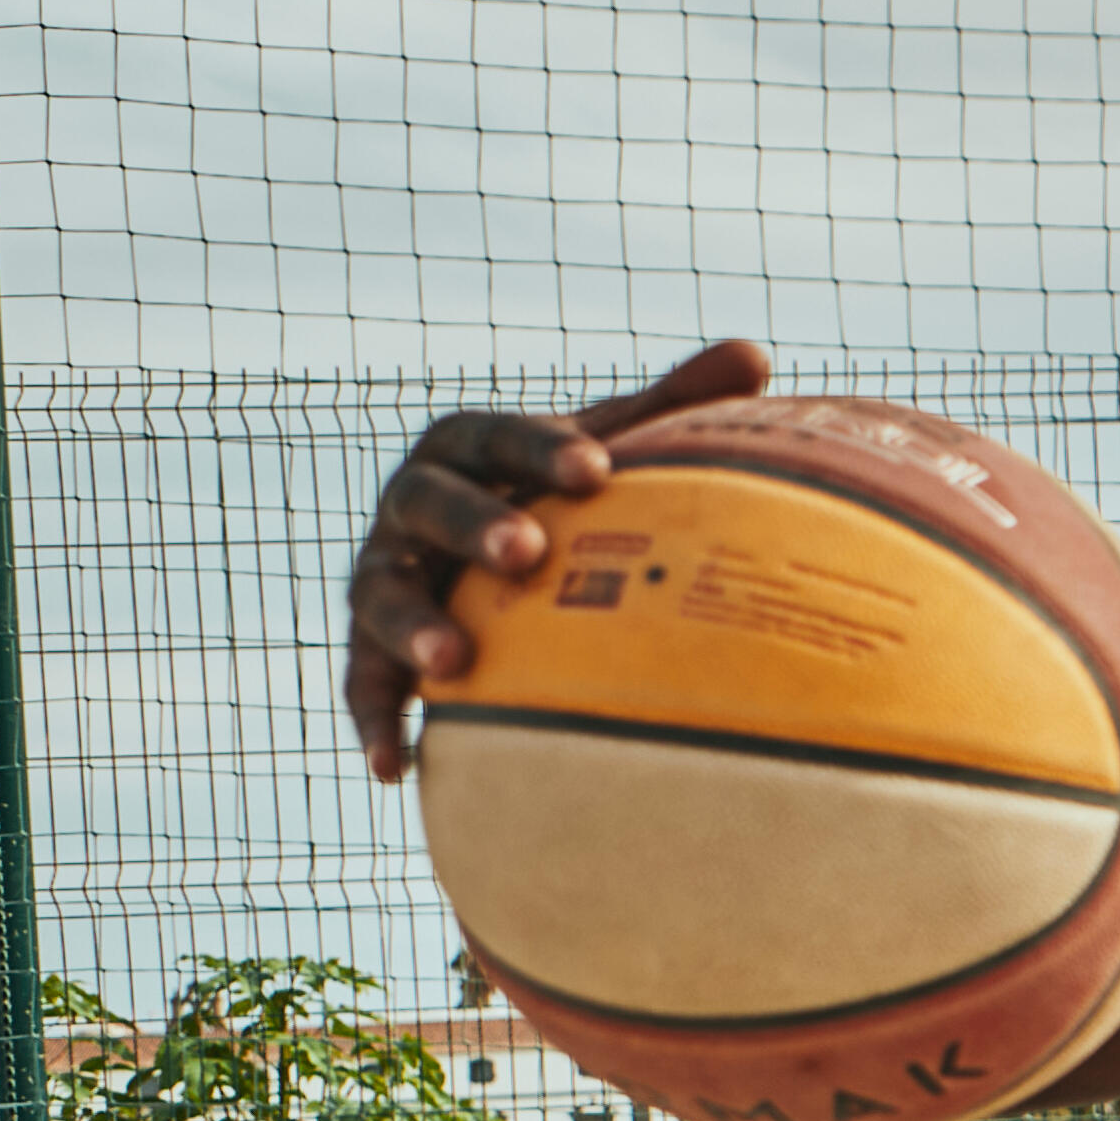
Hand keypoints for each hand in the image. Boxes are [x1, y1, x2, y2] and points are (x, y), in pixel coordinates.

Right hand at [342, 338, 768, 777]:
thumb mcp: (606, 448)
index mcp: (468, 446)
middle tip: (527, 552)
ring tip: (455, 664)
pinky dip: (375, 718)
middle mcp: (411, 502)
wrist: (488, 552)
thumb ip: (668, 407)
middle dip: (472, 524)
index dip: (543, 452)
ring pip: (381, 594)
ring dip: (412, 625)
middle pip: (428, 504)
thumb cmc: (562, 495)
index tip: (599, 470)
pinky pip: (364, 680)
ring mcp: (384, 572)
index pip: (498, 437)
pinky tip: (395, 766)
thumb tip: (755, 354)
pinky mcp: (371, 643)